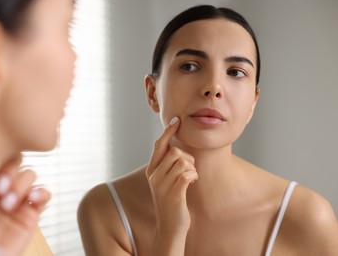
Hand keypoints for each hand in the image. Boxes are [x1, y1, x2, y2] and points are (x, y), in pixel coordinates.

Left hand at [0, 154, 50, 254]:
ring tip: (8, 205)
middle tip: (0, 191)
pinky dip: (41, 193)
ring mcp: (16, 201)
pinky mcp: (30, 215)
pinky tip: (32, 199)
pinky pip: (44, 194)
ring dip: (21, 186)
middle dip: (10, 173)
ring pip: (29, 175)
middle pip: (16, 162)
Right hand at [146, 117, 197, 254]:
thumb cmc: (171, 200)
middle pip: (175, 152)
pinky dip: (194, 175)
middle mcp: (154, 176)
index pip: (159, 145)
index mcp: (152, 170)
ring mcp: (162, 185)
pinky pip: (187, 174)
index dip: (168, 131)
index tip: (176, 120)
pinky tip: (193, 181)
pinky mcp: (173, 194)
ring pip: (182, 161)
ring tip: (191, 176)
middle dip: (188, 157)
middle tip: (190, 168)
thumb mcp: (164, 180)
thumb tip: (174, 145)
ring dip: (192, 167)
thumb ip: (166, 164)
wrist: (170, 226)